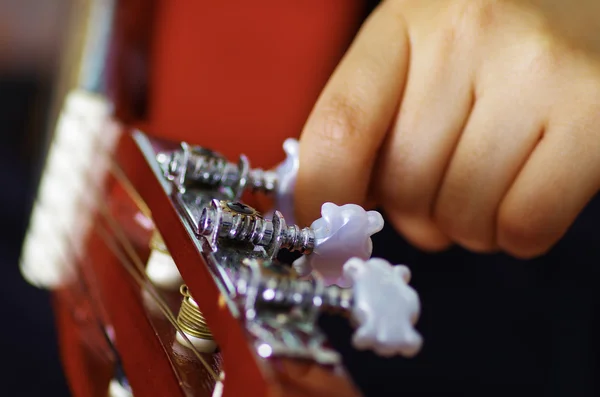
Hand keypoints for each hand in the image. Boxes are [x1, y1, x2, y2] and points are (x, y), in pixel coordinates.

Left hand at [295, 0, 599, 257]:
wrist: (582, 5)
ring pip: (462, 214)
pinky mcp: (593, 114)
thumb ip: (372, 117)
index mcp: (406, 22)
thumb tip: (337, 202)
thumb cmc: (492, 43)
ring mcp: (536, 72)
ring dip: (466, 226)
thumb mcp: (418, 52)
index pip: (341, 126)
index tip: (322, 228)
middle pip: (404, 184)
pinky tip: (523, 195)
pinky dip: (515, 233)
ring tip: (487, 186)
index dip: (321, 194)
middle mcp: (467, 36)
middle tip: (439, 191)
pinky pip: (524, 224)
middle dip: (415, 214)